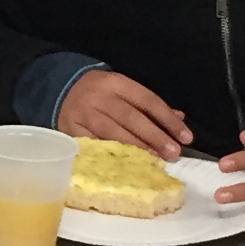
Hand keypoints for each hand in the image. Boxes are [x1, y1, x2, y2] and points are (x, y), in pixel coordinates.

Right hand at [56, 68, 188, 160]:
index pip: (147, 100)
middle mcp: (99, 96)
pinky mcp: (71, 130)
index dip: (167, 120)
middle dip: (155, 136)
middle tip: (174, 153)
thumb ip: (149, 105)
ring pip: (113, 133)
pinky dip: (112, 154)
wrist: (59, 88)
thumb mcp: (123, 89)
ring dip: (137, 148)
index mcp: (116, 82)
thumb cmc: (100, 92)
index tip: (185, 137)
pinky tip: (128, 164)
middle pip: (131, 118)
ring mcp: (83, 114)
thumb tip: (179, 119)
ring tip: (156, 160)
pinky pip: (94, 145)